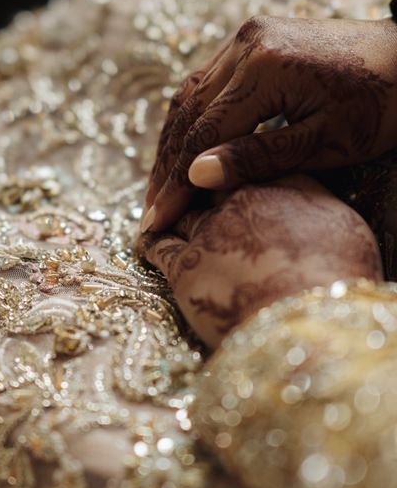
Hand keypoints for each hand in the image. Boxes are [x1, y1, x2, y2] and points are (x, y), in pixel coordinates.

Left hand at [138, 175, 382, 347]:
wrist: (306, 325)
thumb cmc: (336, 282)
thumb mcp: (343, 230)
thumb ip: (314, 205)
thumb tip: (301, 203)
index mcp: (284, 183)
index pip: (248, 162)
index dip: (235, 167)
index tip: (228, 174)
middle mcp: (241, 199)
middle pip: (208, 182)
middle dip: (198, 186)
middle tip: (187, 190)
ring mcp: (208, 230)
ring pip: (179, 210)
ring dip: (169, 211)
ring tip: (160, 212)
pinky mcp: (183, 265)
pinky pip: (155, 245)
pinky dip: (148, 239)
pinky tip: (144, 239)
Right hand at [142, 15, 396, 232]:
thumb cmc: (382, 105)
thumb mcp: (325, 142)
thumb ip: (257, 158)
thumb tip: (196, 175)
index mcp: (264, 68)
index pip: (202, 135)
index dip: (177, 183)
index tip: (157, 220)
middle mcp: (245, 45)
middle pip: (186, 114)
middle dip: (166, 166)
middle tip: (151, 210)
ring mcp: (245, 38)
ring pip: (188, 96)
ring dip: (171, 142)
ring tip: (160, 186)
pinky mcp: (250, 41)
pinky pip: (205, 83)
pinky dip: (189, 119)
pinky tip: (182, 148)